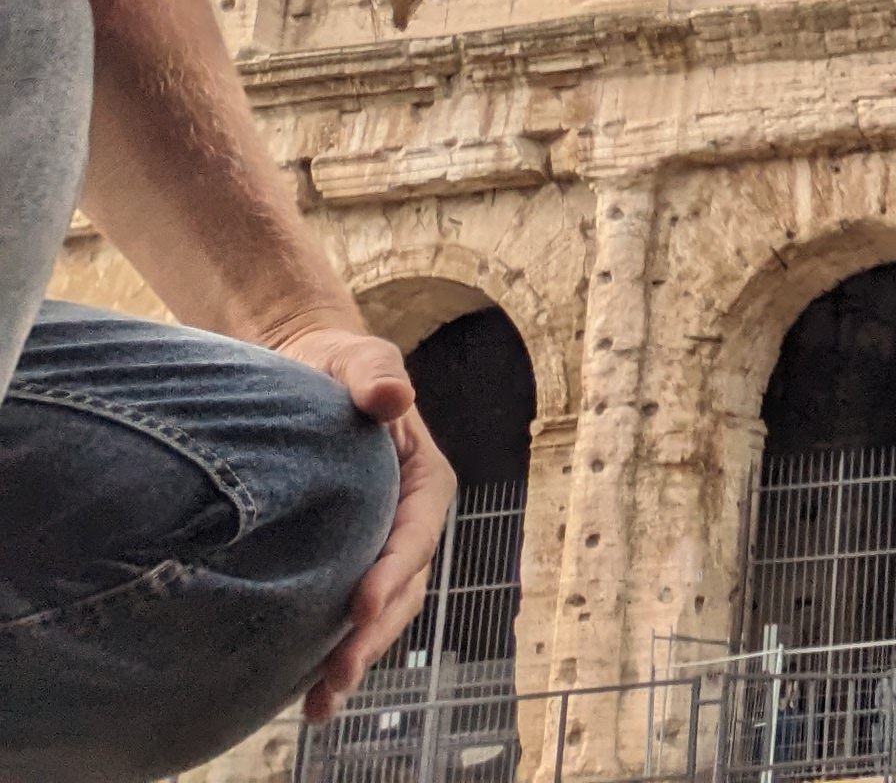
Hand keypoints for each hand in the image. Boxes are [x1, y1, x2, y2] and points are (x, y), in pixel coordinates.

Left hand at [284, 326, 455, 723]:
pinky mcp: (345, 564)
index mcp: (424, 480)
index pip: (416, 533)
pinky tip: (303, 694)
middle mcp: (409, 523)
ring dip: (355, 659)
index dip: (393, 572)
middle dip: (373, 637)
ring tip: (321, 706)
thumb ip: (374, 373)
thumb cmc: (335, 364)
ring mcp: (379, 549)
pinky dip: (332, 654)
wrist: (302, 374)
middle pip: (403, 589)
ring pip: (379, 614)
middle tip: (336, 676)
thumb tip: (392, 393)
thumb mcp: (359, 358)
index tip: (359, 606)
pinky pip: (347, 616)